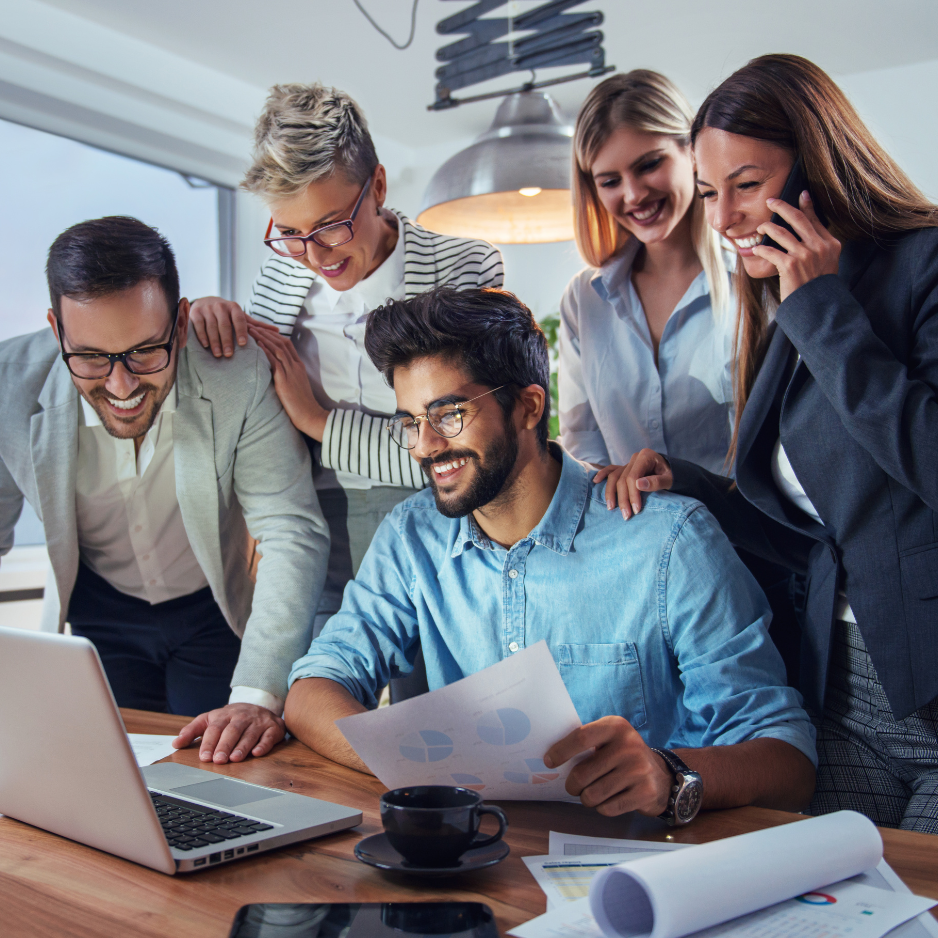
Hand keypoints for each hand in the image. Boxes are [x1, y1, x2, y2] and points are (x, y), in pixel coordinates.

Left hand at [172, 703, 285, 763]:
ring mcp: (258, 721)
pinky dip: (264, 744)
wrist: (258, 705)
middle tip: (218, 760)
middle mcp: (242, 716)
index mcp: (225, 714)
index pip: (215, 728)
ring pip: (250, 733)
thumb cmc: (231, 718)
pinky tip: (257, 753)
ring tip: (235, 759)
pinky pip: (269, 736)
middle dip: (225, 745)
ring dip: (242, 746)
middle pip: (233, 730)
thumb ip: (193, 730)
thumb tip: (176, 743)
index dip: (209, 742)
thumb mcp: (210, 719)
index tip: (204, 756)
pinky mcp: (273, 727)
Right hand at [190, 297, 278, 357]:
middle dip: (227, 340)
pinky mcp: (195, 313)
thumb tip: (277, 331)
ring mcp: (207, 309)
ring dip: (214, 341)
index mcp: (234, 308)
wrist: (205, 301)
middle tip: (229, 355)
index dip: (241, 331)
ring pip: (211, 326)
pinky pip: (198, 326)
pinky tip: (205, 346)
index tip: (243, 344)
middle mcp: (220, 306)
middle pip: (224, 325)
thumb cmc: (228, 314)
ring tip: (218, 354)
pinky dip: (202, 336)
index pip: (239, 320)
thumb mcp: (242, 317)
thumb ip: (257, 325)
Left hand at [248, 323, 329, 439]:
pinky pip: (274, 361)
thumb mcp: (295, 386)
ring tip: (252, 330)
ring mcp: (291, 371)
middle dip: (266, 332)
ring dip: (263, 338)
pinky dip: (265, 351)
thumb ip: (287, 376)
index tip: (262, 329)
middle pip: (281, 342)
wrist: (309, 415)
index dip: (274, 335)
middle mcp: (295, 365)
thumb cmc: (301, 405)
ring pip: (277, 348)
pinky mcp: (284, 379)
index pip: (287, 344)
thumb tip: (274, 372)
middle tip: (253, 325)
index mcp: (299, 366)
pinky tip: (257, 344)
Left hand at [543, 716, 672, 816]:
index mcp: (616, 727)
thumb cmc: (624, 756)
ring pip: (593, 794)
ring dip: (587, 798)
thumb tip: (551, 757)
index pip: (581, 737)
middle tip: (574, 786)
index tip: (548, 762)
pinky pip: (608, 808)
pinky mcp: (645, 793)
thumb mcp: (610, 738)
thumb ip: (586, 741)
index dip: (561, 751)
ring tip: (592, 793)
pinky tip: (609, 800)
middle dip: (572, 785)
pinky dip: (602, 808)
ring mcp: (639, 769)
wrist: (662, 776)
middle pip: (582, 773)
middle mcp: (628, 745)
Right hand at [593, 449, 672, 519]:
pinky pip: (611, 470)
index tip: (636, 509)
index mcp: (645, 457)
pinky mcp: (624, 467)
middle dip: (623, 498)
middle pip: (622, 479)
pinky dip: (602, 474)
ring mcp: (628, 462)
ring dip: (611, 493)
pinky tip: (595, 482)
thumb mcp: (669, 479)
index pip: (632, 477)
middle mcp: (634, 458)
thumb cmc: (672, 475)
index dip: (633, 494)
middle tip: (626, 515)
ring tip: (611, 508)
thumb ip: (656, 481)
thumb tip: (638, 484)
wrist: (672, 470)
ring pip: (614, 477)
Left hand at [752, 191, 840, 300]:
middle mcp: (819, 247)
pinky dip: (761, 249)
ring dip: (767, 228)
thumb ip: (820, 246)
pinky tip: (756, 249)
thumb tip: (808, 230)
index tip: (800, 194)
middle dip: (782, 207)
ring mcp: (805, 255)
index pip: (815, 220)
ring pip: (781, 233)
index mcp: (831, 244)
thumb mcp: (827, 263)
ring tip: (761, 227)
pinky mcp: (790, 266)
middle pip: (797, 219)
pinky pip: (771, 251)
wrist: (817, 307)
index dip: (806, 206)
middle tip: (770, 201)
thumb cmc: (819, 286)